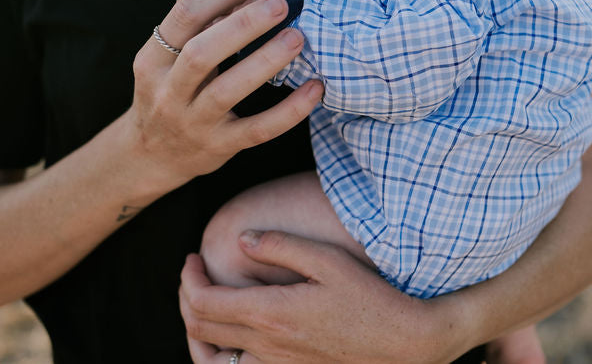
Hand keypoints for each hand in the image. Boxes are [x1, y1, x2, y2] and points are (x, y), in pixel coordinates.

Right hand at [129, 0, 322, 186]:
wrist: (150, 156)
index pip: (182, 17)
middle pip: (202, 52)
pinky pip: (258, 129)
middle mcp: (168, 91)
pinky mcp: (220, 147)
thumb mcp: (164, 60)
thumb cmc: (166, 93)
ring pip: (228, 90)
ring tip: (297, 36)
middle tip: (281, 3)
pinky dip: (289, 110)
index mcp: (153, 60)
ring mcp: (193, 122)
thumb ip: (190, 27)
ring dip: (266, 60)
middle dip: (243, 24)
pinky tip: (315, 88)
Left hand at [179, 231, 472, 363]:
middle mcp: (268, 345)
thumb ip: (280, 246)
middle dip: (186, 299)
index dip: (187, 279)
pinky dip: (221, 358)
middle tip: (193, 275)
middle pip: (200, 330)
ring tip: (202, 308)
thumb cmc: (370, 296)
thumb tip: (241, 240)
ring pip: (212, 361)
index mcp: (272, 312)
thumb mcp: (327, 260)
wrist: (405, 342)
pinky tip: (230, 337)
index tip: (191, 259)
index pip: (203, 303)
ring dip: (196, 334)